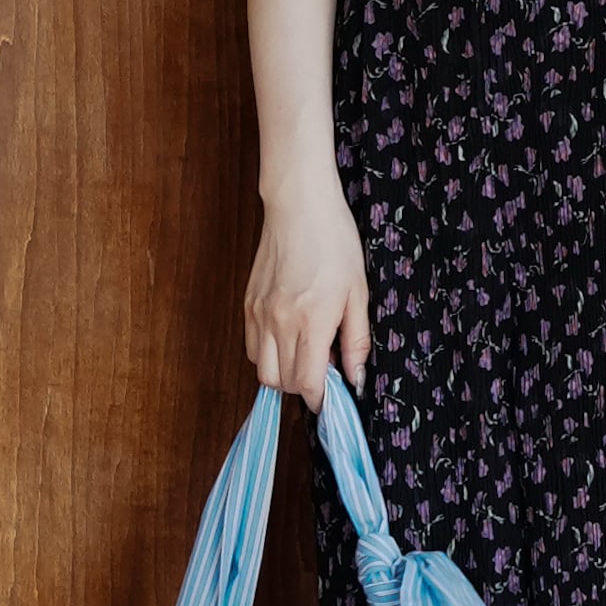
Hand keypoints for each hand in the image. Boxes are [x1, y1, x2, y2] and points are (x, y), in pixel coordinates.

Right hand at [246, 166, 370, 405]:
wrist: (300, 206)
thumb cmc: (335, 242)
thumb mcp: (358, 292)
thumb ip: (356, 340)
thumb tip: (355, 378)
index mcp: (312, 322)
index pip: (308, 384)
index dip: (321, 399)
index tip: (331, 398)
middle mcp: (280, 323)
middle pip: (283, 383)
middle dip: (304, 387)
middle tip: (324, 369)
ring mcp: (259, 314)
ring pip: (262, 370)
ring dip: (283, 373)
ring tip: (305, 353)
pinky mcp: (247, 304)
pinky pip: (251, 347)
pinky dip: (267, 354)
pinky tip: (287, 338)